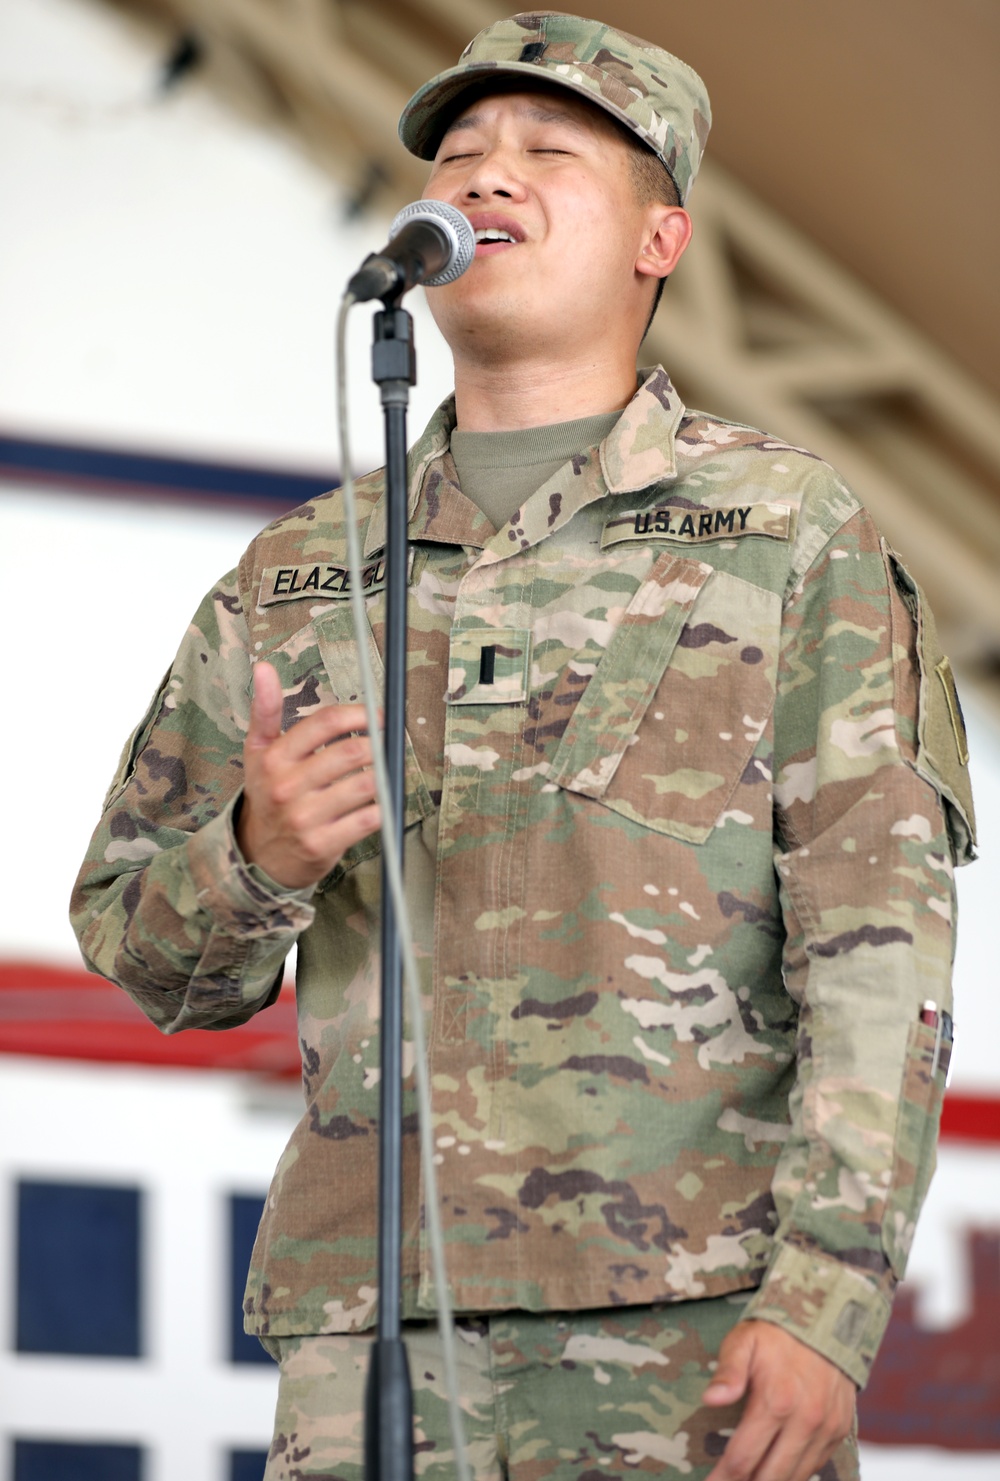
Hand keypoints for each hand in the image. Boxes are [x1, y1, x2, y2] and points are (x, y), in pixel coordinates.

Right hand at [236, 660, 380, 888]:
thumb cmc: (267, 795)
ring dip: (381, 775)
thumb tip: (263, 668)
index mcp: (274, 758)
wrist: (260, 854)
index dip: (360, 714)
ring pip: (364, 784)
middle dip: (377, 745)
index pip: (326, 723)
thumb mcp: (258, 751)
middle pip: (350, 752)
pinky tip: (378, 801)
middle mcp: (287, 787)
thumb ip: (264, 709)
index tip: (376, 716)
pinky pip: (368, 818)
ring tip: (380, 772)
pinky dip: (382, 807)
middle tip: (384, 744)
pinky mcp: (322, 844)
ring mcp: (305, 817)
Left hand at [703, 1321, 855, 1480]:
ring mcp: (826, 1429)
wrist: (826, 1316)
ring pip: (795, 1478)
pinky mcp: (840, 1430)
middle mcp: (805, 1421)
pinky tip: (776, 1468)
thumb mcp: (744, 1341)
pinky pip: (815, 1466)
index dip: (722, 1480)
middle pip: (770, 1478)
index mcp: (776, 1402)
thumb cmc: (776, 1331)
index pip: (743, 1459)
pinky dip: (794, 1473)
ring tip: (749, 1478)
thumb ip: (728, 1372)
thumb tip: (710, 1400)